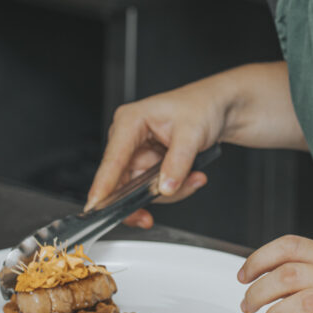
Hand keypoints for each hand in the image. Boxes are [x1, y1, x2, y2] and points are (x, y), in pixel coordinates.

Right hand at [85, 77, 230, 223]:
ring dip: (170, 190)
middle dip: (151, 192)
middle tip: (174, 192)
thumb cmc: (200, 107)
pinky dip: (174, 188)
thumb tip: (165, 187)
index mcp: (130, 121)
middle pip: (124, 181)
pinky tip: (191, 176)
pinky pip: (153, 188)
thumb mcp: (192, 133)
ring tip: (194, 176)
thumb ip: (178, 162)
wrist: (215, 108)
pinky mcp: (148, 165)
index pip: (112, 158)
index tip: (97, 205)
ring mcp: (137, 153)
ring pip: (141, 190)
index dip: (104, 184)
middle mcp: (127, 138)